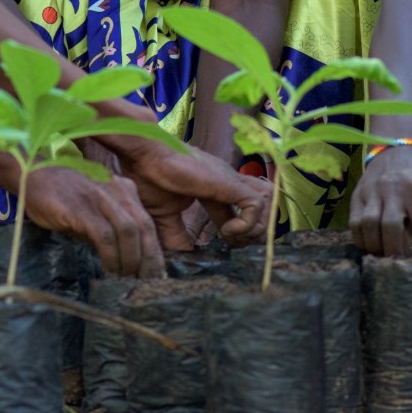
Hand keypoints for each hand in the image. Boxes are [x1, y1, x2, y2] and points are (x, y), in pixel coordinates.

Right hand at [23, 165, 164, 278]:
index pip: (147, 223)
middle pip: (144, 228)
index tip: (155, 276)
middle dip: (148, 260)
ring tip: (127, 281)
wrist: (29, 175)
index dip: (153, 252)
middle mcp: (116, 190)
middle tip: (147, 285)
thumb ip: (108, 229)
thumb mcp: (92, 210)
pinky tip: (110, 271)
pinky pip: (104, 235)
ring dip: (130, 260)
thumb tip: (123, 262)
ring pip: (128, 231)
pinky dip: (111, 256)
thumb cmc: (59, 196)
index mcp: (123, 189)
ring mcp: (99, 197)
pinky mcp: (81, 207)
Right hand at [107, 140, 272, 245]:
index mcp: (215, 188)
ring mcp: (230, 181)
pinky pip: (257, 205)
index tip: (224, 242)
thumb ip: (176, 235)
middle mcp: (228, 183)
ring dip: (253, 229)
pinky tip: (225, 231)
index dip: (241, 232)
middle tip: (233, 242)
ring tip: (230, 236)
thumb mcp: (164, 216)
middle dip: (254, 232)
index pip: (244, 209)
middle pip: (264, 206)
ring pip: (268, 204)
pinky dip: (246, 224)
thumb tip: (184, 257)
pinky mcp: (229, 183)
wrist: (144, 155)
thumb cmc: (149, 178)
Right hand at [349, 146, 411, 255]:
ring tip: (382, 256)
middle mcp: (392, 190)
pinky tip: (368, 245)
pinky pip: (354, 221)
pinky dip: (360, 238)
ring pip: (368, 224)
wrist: (395, 148)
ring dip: (375, 246)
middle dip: (395, 250)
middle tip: (399, 262)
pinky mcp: (357, 194)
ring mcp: (371, 192)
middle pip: (390, 227)